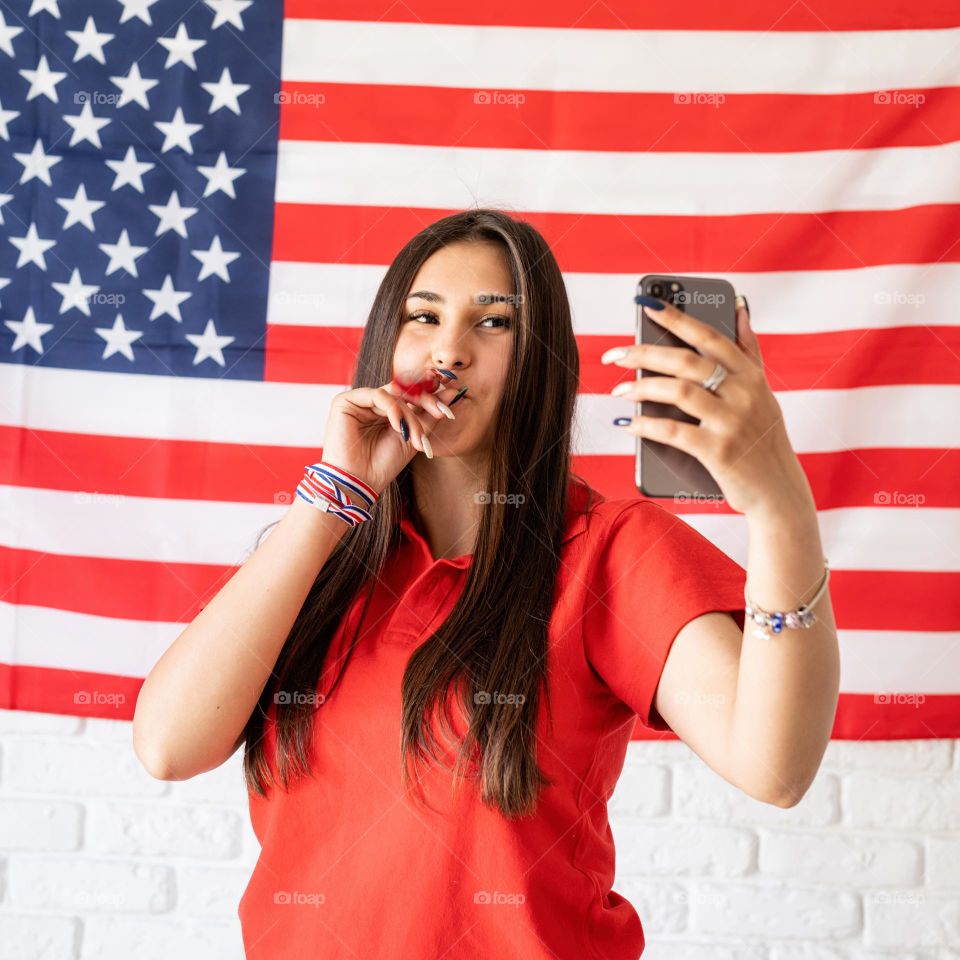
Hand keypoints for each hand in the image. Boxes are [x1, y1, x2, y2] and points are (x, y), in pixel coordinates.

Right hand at [321, 374, 462, 495]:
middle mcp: (372, 403)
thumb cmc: (384, 465)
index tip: (449, 408)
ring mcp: (359, 401)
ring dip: (409, 415)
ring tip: (414, 437)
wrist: (359, 484)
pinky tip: (398, 427)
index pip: (411, 395)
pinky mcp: (344, 401)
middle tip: (441, 413)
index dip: (431, 398)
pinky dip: (392, 409)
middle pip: (404, 389)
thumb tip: (454, 392)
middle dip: (426, 401)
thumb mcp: (414, 437)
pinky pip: (377, 395)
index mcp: (386, 410)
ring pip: (394, 394)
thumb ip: (431, 415)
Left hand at [602, 296, 812, 516]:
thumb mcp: (763, 392)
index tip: (647, 304)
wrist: (779, 492)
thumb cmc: (763, 440)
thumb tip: (739, 308)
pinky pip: (673, 432)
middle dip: (644, 353)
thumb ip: (749, 351)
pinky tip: (628, 424)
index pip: (709, 336)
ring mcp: (733, 422)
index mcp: (751, 375)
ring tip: (618, 389)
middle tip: (614, 355)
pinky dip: (646, 425)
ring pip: (678, 392)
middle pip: (686, 361)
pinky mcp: (719, 452)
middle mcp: (744, 393)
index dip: (677, 317)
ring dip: (641, 388)